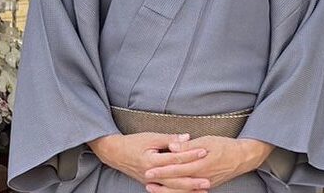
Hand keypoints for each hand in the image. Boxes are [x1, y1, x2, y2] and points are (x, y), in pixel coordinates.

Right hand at [88, 133, 210, 190]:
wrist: (115, 153)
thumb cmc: (133, 142)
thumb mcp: (151, 137)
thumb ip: (169, 138)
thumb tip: (187, 137)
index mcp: (152, 160)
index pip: (175, 158)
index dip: (190, 155)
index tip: (204, 152)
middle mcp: (152, 174)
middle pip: (175, 179)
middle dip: (192, 181)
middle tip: (207, 181)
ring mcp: (151, 181)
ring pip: (172, 188)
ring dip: (187, 190)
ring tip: (202, 191)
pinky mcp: (151, 184)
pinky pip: (166, 191)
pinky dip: (178, 192)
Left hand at [144, 136, 273, 191]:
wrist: (242, 158)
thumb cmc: (225, 146)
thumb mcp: (207, 141)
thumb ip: (188, 145)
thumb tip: (172, 146)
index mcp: (200, 164)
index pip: (177, 168)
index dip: (162, 169)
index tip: (149, 170)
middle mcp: (201, 177)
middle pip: (177, 181)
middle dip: (161, 182)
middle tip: (147, 180)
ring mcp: (204, 184)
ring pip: (182, 190)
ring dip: (167, 190)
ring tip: (153, 188)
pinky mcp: (207, 186)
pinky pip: (190, 192)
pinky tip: (170, 192)